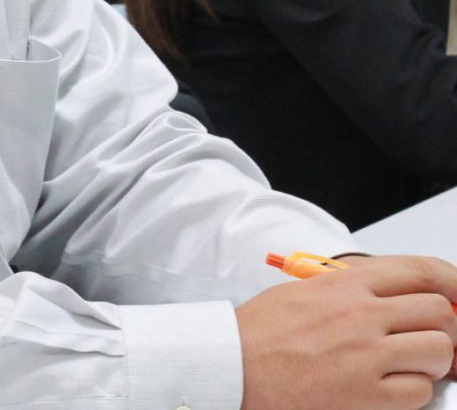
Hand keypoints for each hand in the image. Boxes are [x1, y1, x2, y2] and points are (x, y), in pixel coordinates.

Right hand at [237, 254, 456, 409]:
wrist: (232, 366)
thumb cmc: (260, 333)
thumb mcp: (304, 291)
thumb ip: (351, 290)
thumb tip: (395, 297)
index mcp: (346, 286)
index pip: (421, 272)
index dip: (452, 283)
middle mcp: (361, 316)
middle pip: (439, 313)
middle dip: (445, 328)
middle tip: (432, 338)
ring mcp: (366, 356)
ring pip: (439, 352)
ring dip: (433, 362)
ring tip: (409, 365)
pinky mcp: (366, 395)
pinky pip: (419, 392)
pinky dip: (413, 392)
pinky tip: (390, 387)